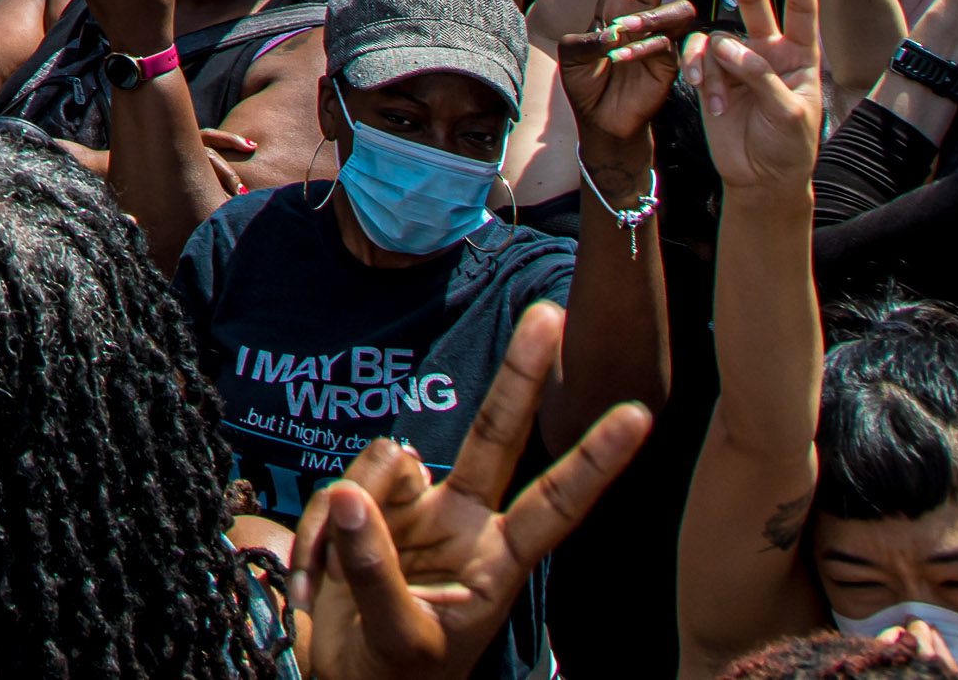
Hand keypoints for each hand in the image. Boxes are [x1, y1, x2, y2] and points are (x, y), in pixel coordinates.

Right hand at [290, 300, 650, 679]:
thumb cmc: (395, 676)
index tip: (640, 416)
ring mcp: (412, 510)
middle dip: (520, 373)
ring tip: (332, 575)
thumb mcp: (399, 639)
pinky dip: (320, 528)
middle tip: (550, 313)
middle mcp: (463, 521)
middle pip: (497, 435)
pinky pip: (339, 487)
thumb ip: (375, 570)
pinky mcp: (363, 508)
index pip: (557, 503)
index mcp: (497, 562)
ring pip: (386, 462)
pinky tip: (317, 570)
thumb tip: (352, 496)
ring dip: (350, 512)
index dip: (595, 460)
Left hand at [554, 0, 695, 153]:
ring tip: (620, 33)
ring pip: (671, 9)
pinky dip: (646, 47)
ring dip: (646, 17)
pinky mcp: (672, 59)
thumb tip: (612, 31)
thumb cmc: (586, 84)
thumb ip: (586, 38)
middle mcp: (638, 14)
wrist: (603, 120)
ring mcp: (658, 35)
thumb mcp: (572, 55)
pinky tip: (625, 59)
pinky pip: (669, 43)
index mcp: (611, 5)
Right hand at [687, 0, 825, 193]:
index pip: (803, 8)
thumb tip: (728, 46)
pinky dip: (700, 75)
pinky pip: (699, 59)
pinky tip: (709, 98)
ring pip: (717, 38)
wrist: (760, 179)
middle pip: (754, 2)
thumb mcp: (788, 113)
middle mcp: (769, 51)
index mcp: (800, 55)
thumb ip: (761, 76)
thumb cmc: (789, 148)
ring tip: (715, 93)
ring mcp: (739, 62)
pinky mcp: (713, 76)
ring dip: (712, 62)